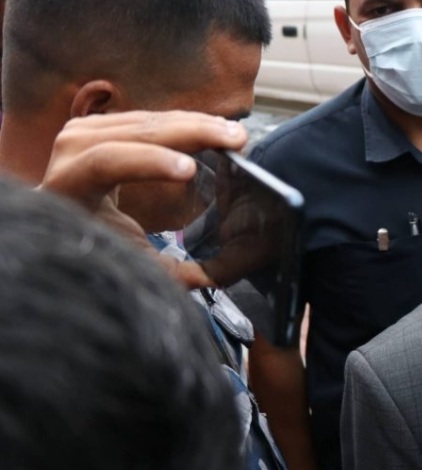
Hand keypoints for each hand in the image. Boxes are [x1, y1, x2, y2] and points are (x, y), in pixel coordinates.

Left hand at [38, 111, 247, 287]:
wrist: (61, 221)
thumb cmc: (94, 245)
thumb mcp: (131, 264)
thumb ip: (170, 271)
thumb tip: (215, 276)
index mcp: (70, 187)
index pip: (106, 162)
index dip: (150, 162)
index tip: (192, 170)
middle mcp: (70, 150)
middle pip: (136, 131)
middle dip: (192, 132)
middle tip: (235, 139)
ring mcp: (83, 130)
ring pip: (147, 118)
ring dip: (195, 123)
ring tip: (232, 133)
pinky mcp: (99, 123)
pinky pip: (147, 116)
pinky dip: (183, 121)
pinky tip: (211, 126)